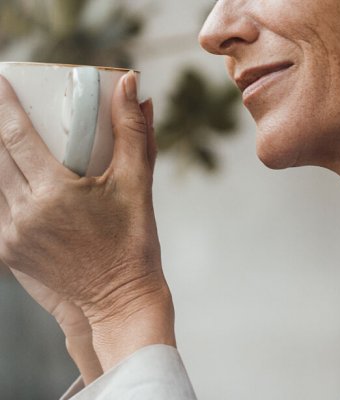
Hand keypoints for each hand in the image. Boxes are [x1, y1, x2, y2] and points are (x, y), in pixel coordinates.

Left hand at [0, 72, 174, 370]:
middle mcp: (24, 213)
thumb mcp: (136, 184)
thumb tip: (129, 85)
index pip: (15, 135)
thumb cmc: (134, 242)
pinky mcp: (7, 252)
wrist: (120, 300)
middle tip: (3, 101)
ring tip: (3, 136)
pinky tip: (9, 174)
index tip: (1, 79)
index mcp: (55, 193)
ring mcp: (10, 236)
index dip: (5, 103)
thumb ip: (132, 132)